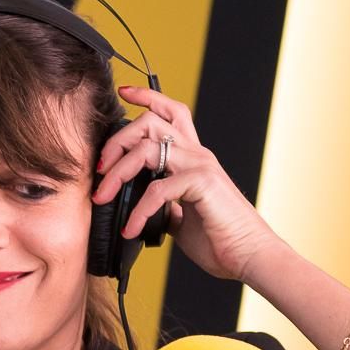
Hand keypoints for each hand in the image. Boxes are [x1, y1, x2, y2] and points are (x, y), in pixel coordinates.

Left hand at [91, 84, 289, 284]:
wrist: (249, 255)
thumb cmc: (220, 239)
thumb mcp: (182, 218)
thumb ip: (165, 206)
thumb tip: (144, 209)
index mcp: (193, 158)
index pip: (171, 113)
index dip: (147, 97)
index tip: (124, 93)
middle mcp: (197, 155)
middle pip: (150, 123)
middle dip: (117, 141)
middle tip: (100, 169)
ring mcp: (201, 166)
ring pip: (147, 149)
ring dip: (117, 172)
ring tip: (103, 197)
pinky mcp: (202, 183)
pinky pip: (158, 189)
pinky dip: (138, 211)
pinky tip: (131, 228)